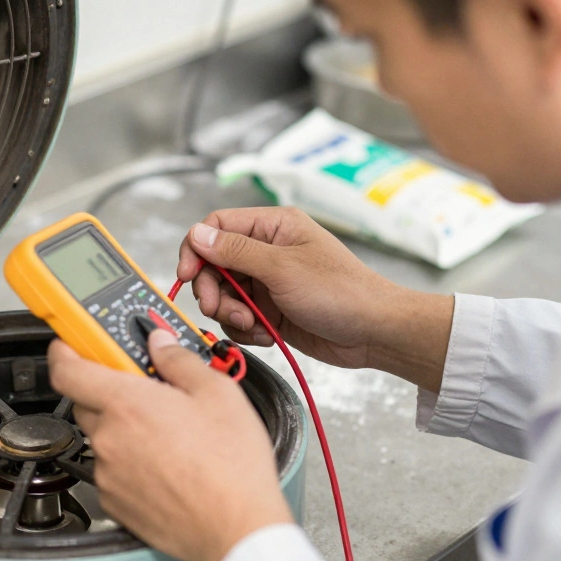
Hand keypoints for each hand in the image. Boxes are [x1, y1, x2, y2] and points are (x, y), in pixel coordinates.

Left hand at [48, 331, 292, 560]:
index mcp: (127, 404)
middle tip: (145, 387)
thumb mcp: (218, 393)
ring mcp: (108, 475)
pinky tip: (164, 463)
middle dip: (109, 389)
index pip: (67, 369)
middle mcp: (109, 439)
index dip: (64, 350)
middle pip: (85, 401)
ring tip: (167, 432)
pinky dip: (129, 462)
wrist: (236, 528)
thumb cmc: (231, 467)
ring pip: (102, 437)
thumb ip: (179, 360)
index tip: (72, 343)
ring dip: (123, 428)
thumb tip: (161, 344)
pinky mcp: (115, 503)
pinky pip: (111, 471)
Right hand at [178, 207, 452, 391]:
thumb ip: (236, 251)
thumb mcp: (282, 268)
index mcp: (273, 227)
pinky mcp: (271, 309)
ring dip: (229, 312)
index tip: (187, 275)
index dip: (196, 249)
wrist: (374, 332)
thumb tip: (198, 235)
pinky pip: (239, 317)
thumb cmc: (341, 292)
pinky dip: (245, 328)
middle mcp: (268, 250)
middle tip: (219, 308)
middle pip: (214, 264)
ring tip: (252, 323)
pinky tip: (266, 334)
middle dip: (212, 289)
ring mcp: (269, 281)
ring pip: (223, 294)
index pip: (217, 226)